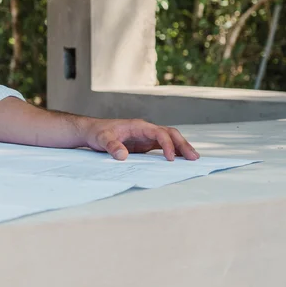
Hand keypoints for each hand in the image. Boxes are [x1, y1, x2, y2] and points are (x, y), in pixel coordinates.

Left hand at [81, 119, 199, 160]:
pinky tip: (180, 160)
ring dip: (181, 148)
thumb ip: (112, 146)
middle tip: (194, 157)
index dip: (167, 144)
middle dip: (182, 144)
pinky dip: (173, 152)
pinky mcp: (144, 144)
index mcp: (138, 126)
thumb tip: (123, 156)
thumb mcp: (102, 139)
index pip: (159, 133)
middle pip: (170, 133)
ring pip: (169, 139)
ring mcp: (146, 137)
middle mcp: (145, 130)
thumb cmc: (97, 133)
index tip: (170, 158)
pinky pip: (162, 146)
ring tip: (193, 159)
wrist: (91, 132)